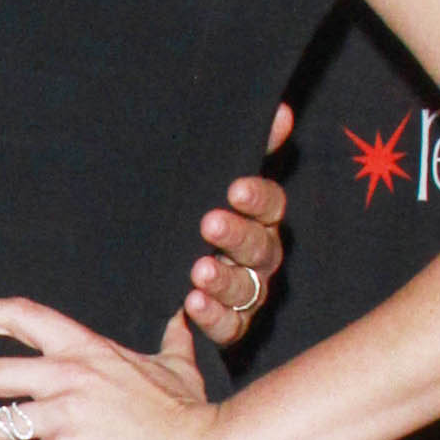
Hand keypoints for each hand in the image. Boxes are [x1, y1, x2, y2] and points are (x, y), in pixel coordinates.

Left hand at [181, 98, 294, 348]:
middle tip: (209, 224)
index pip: (271, 205)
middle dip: (236, 236)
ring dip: (223, 280)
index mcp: (260, 220)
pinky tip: (190, 306)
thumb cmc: (194, 215)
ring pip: (247, 289)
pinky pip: (229, 327)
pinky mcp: (229, 326)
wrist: (159, 264)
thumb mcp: (211, 179)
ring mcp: (248, 294)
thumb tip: (281, 111)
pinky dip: (212, 318)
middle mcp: (259, 257)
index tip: (234, 188)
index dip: (257, 197)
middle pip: (260, 247)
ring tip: (198, 272)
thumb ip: (249, 147)